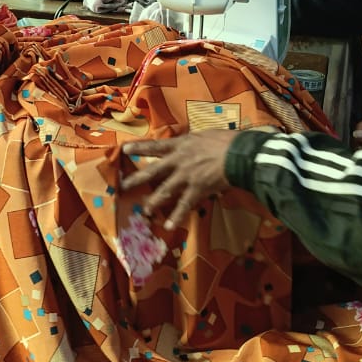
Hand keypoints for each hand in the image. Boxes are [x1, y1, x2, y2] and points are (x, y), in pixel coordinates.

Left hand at [120, 130, 236, 228]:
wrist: (238, 154)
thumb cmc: (226, 141)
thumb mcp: (205, 135)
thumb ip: (194, 142)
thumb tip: (193, 143)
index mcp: (181, 144)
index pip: (155, 146)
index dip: (139, 148)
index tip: (124, 149)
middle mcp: (179, 160)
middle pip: (152, 171)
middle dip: (136, 179)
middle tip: (123, 186)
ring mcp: (185, 176)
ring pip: (164, 191)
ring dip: (153, 202)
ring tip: (144, 211)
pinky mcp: (196, 189)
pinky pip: (184, 205)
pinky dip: (176, 216)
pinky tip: (169, 226)